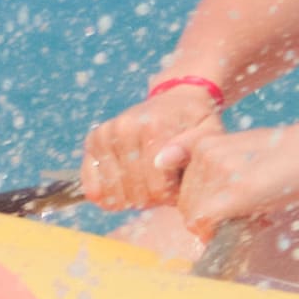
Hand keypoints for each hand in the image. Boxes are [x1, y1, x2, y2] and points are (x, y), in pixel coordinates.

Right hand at [75, 76, 226, 212]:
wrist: (176, 99)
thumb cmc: (194, 122)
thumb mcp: (207, 132)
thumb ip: (191, 148)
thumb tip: (162, 162)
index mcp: (153, 128)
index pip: (156, 190)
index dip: (170, 198)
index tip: (179, 188)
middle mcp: (124, 128)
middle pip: (135, 194)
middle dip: (153, 200)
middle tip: (164, 187)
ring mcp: (105, 134)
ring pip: (114, 194)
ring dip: (133, 199)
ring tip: (149, 185)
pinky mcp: (93, 141)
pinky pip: (92, 186)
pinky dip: (107, 196)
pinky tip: (124, 191)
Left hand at [157, 110, 298, 250]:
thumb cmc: (294, 156)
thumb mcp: (247, 154)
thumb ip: (220, 174)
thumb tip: (203, 208)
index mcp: (206, 143)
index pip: (185, 190)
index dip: (205, 206)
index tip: (231, 208)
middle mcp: (206, 154)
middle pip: (186, 205)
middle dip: (213, 219)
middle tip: (252, 214)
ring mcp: (219, 171)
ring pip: (194, 217)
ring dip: (221, 227)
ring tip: (260, 214)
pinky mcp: (235, 191)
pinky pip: (205, 223)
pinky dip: (220, 234)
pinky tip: (255, 222)